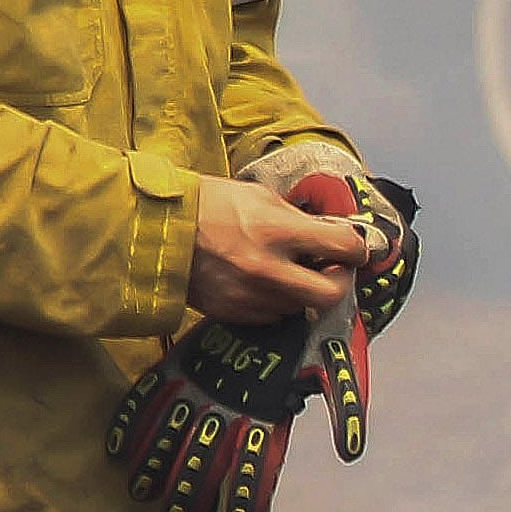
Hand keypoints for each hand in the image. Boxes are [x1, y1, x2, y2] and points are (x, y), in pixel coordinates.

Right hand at [191, 177, 364, 324]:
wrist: (154, 230)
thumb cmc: (205, 205)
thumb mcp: (259, 196)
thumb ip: (298, 218)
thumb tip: (329, 230)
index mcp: (275, 231)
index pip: (342, 247)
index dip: (356, 248)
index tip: (354, 248)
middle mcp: (266, 269)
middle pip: (330, 294)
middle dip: (339, 281)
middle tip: (334, 269)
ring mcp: (249, 296)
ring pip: (300, 306)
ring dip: (304, 290)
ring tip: (291, 269)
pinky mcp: (232, 313)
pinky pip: (272, 315)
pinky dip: (277, 300)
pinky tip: (265, 281)